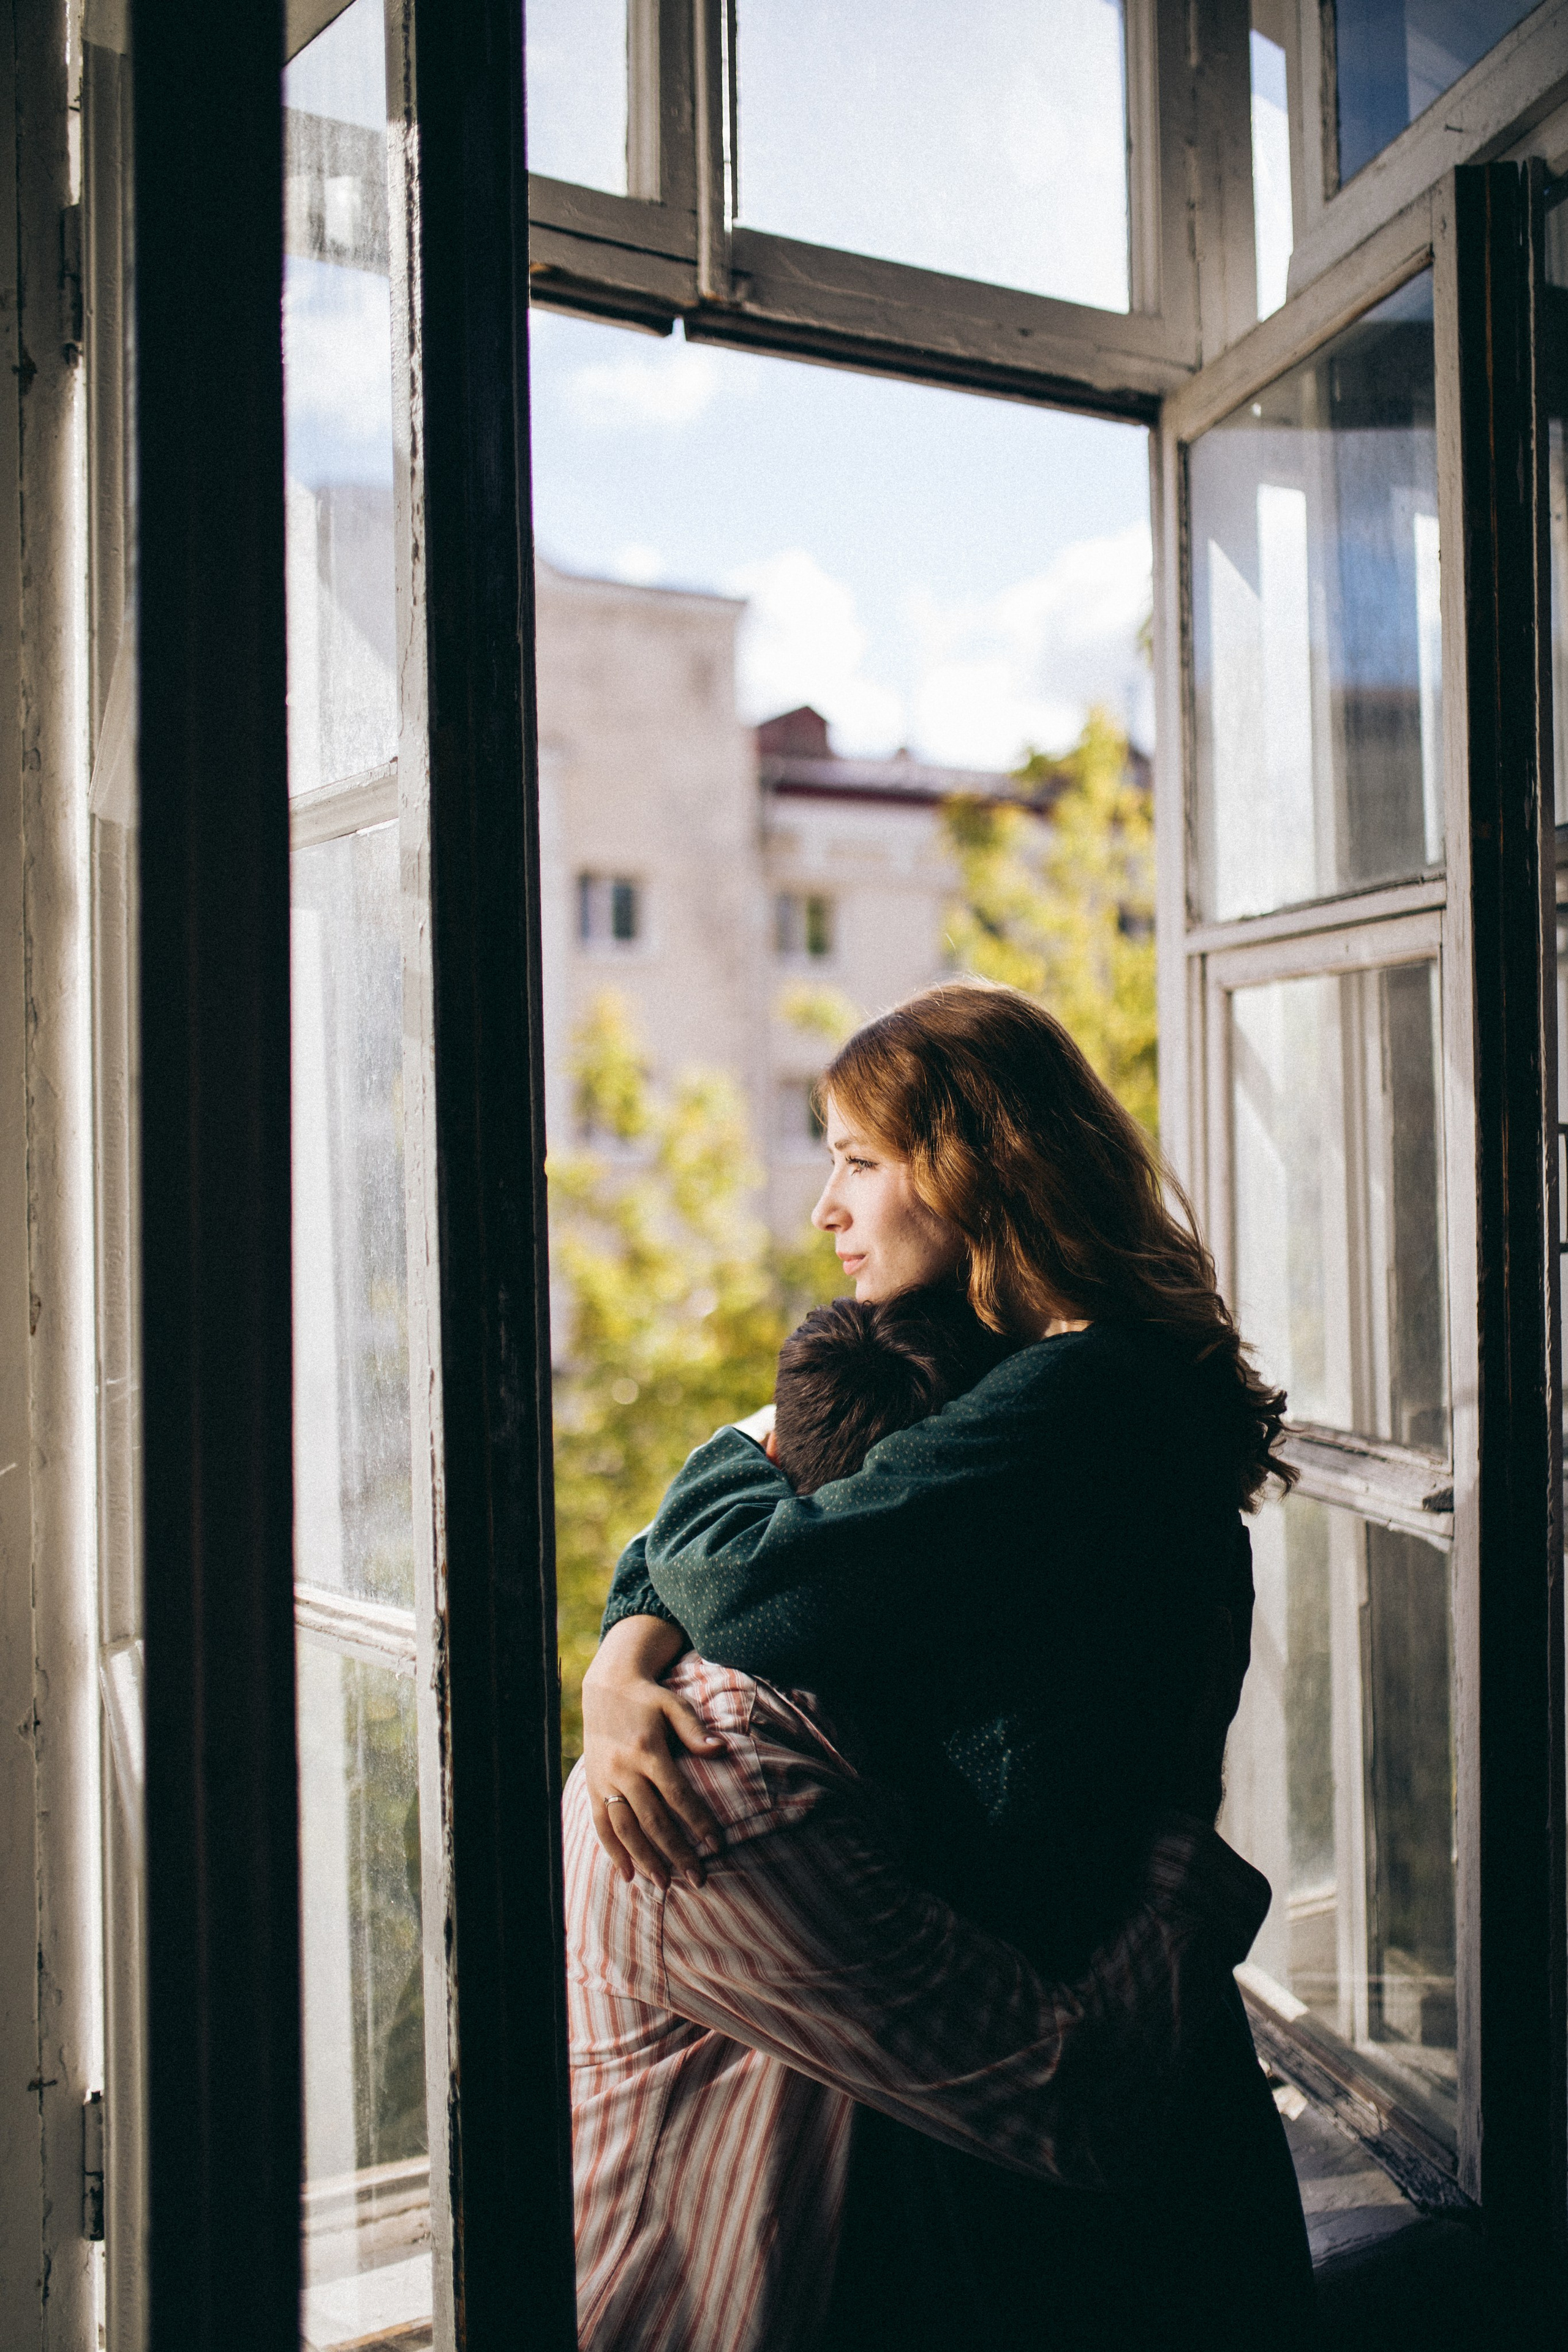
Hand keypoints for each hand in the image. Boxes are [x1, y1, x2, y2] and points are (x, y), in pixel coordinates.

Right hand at [582, 1616, 723, 1889]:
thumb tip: (721, 1750)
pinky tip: (627, 1873)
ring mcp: (605, 1779)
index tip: (717, 1845)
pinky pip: (601, 1823)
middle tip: (697, 1878)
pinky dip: (613, 1850)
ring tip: (664, 1884)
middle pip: (653, 1819)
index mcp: (647, 1750)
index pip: (677, 1794)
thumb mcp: (674, 1704)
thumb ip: (695, 1730)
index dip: (697, 1821)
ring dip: (644, 1858)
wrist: (606, 1686)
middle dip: (676, 1851)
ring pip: (625, 1827)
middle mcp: (623, 1768)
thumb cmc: (649, 1697)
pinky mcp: (593, 1785)